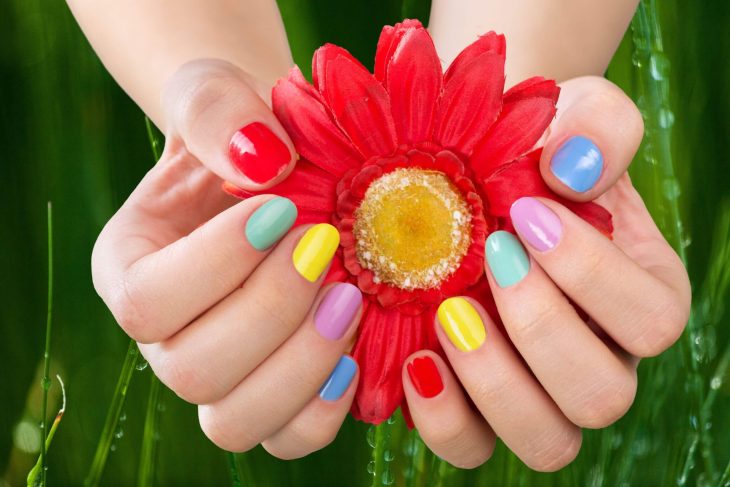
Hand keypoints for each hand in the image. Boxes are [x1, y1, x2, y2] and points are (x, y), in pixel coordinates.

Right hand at [92, 59, 362, 457]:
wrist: (277, 168)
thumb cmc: (239, 131)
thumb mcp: (215, 95)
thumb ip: (218, 113)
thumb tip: (261, 165)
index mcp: (130, 268)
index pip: (147, 301)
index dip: (216, 265)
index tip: (279, 209)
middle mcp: (165, 337)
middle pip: (193, 370)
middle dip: (271, 312)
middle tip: (327, 248)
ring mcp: (221, 374)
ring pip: (237, 421)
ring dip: (302, 365)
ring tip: (351, 298)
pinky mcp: (276, 392)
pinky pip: (291, 436)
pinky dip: (326, 406)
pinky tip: (357, 349)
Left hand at [400, 77, 690, 469]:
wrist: (472, 168)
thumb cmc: (532, 145)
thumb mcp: (574, 116)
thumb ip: (599, 127)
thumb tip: (571, 169)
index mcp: (640, 296)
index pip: (651, 319)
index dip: (590, 274)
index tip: (528, 213)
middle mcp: (599, 356)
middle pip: (601, 396)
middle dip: (541, 328)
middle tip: (491, 259)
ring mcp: (537, 389)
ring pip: (547, 440)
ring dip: (495, 385)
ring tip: (450, 314)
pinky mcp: (476, 404)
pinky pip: (472, 445)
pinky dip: (443, 416)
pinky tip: (417, 358)